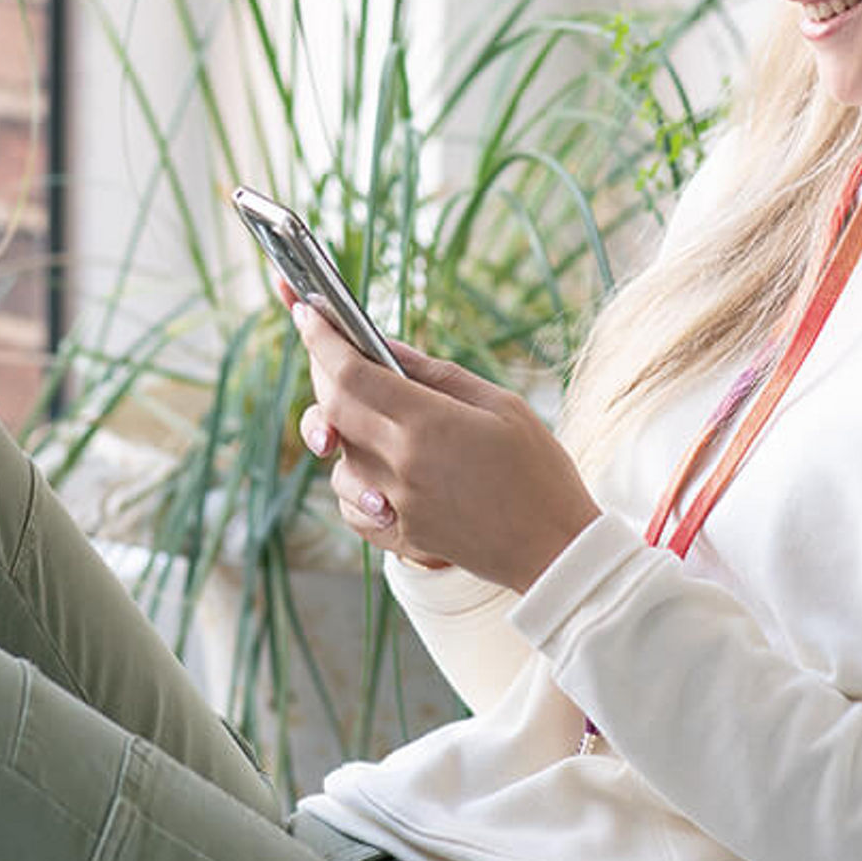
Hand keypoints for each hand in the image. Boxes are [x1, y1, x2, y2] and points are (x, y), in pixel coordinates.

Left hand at [287, 295, 601, 592]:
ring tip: (384, 421)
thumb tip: (381, 346)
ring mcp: (394, 506)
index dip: (321, 339)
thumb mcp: (500, 403)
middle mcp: (400, 467)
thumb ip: (433, 373)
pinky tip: (383, 472)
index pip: (350, 374)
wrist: (556, 550)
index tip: (305, 310)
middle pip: (332, 408)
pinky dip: (354, 481)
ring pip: (336, 459)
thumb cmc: (537, 469)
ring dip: (345, 433)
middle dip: (323, 371)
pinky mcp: (397, 538)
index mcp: (427, 425)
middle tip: (329, 348)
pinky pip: (348, 505)